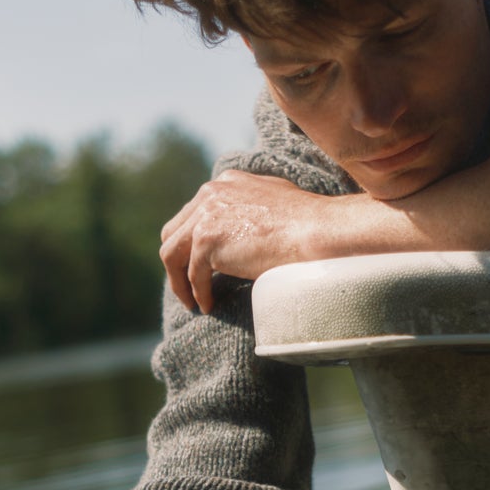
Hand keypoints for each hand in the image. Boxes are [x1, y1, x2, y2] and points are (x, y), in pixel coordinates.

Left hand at [159, 170, 333, 313]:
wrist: (317, 231)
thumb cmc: (308, 221)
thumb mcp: (273, 199)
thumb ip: (248, 206)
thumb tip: (238, 226)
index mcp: (224, 183)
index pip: (192, 213)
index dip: (189, 242)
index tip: (196, 264)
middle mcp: (209, 194)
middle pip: (173, 232)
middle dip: (177, 261)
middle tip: (187, 285)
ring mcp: (206, 216)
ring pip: (172, 253)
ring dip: (179, 282)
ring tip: (191, 302)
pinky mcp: (207, 241)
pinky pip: (193, 274)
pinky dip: (198, 293)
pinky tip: (208, 306)